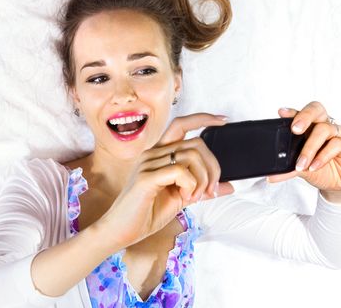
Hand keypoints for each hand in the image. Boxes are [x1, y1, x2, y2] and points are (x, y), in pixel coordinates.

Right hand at [99, 113, 232, 248]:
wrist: (121, 231)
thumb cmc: (147, 213)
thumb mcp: (182, 198)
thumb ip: (203, 188)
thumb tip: (229, 186)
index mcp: (160, 154)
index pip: (182, 125)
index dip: (203, 118)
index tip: (223, 119)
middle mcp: (153, 153)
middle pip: (196, 143)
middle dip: (213, 166)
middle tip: (210, 189)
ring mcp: (148, 163)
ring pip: (191, 156)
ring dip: (203, 179)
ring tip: (195, 196)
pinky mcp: (146, 177)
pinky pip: (180, 170)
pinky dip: (191, 185)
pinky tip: (185, 197)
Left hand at [267, 102, 340, 199]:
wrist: (334, 182)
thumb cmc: (317, 170)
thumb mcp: (300, 169)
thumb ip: (286, 169)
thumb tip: (270, 176)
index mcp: (307, 127)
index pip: (299, 113)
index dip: (291, 112)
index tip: (281, 113)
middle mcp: (321, 125)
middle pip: (316, 110)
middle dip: (304, 117)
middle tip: (295, 129)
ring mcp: (335, 133)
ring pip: (324, 129)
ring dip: (309, 148)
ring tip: (300, 164)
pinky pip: (336, 144)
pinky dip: (322, 157)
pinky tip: (313, 166)